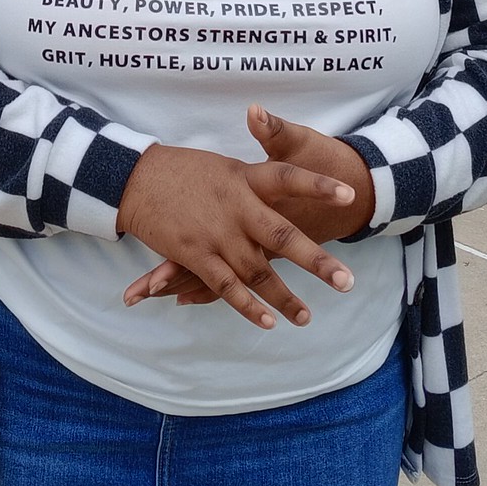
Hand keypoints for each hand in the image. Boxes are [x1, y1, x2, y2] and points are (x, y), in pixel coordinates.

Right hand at [115, 131, 358, 329]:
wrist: (137, 178)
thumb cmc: (184, 170)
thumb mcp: (224, 165)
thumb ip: (255, 177)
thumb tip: (282, 176)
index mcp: (245, 178)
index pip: (287, 178)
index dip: (318, 186)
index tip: (349, 195)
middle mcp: (235, 207)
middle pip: (282, 236)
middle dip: (316, 262)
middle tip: (345, 282)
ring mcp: (216, 233)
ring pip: (257, 271)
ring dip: (283, 297)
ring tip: (307, 317)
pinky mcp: (195, 253)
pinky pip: (225, 286)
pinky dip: (247, 306)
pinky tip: (267, 321)